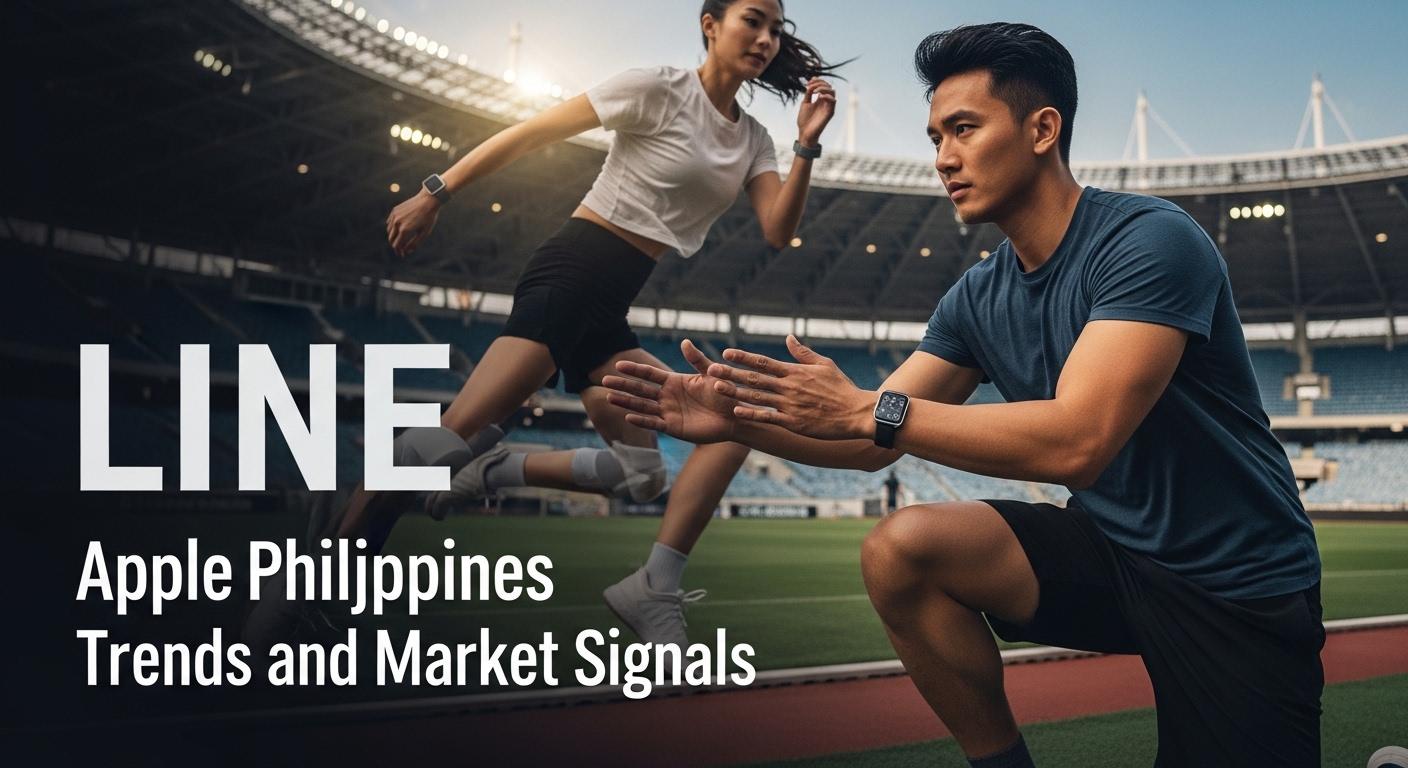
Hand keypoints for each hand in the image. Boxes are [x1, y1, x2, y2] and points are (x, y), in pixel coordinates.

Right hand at [386, 190, 440, 257]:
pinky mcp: (395, 210)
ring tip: (400, 240)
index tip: (402, 255)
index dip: (399, 251)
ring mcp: (395, 216)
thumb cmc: (429, 218)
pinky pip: (390, 222)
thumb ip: (415, 244)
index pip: (397, 245)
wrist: (428, 200)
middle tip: (401, 249)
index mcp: (405, 230)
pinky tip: (397, 230)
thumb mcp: (424, 233)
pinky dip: (392, 228)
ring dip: (393, 237)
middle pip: (391, 239)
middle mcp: (397, 223)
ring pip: (389, 231)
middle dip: (395, 245)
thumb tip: (407, 252)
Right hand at [602, 340, 741, 443]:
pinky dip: (642, 421)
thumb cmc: (725, 394)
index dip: (634, 369)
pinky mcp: (673, 427)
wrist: (734, 417)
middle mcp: (667, 396)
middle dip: (623, 385)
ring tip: (609, 397)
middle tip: (604, 380)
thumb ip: (697, 360)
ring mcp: (668, 412)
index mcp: (674, 381)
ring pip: (642, 406)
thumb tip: (685, 342)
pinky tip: (628, 416)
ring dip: (626, 402)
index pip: (649, 374)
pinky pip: (654, 423)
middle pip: (640, 390)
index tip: (619, 364)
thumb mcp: (711, 374)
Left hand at [708, 335, 872, 440]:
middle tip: (711, 368)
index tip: (726, 353)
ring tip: (716, 387)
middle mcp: (789, 387)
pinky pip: (768, 417)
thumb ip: (803, 353)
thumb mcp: (825, 365)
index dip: (744, 357)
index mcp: (796, 372)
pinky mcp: (794, 422)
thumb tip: (789, 337)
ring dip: (735, 391)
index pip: (764, 362)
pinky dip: (751, 413)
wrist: (857, 414)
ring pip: (757, 397)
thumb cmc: (842, 388)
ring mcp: (790, 405)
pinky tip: (736, 411)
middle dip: (731, 373)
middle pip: (755, 378)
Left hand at [796, 78, 836, 147]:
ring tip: (814, 91)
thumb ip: (809, 92)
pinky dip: (827, 96)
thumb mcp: (805, 102)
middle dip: (819, 83)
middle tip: (810, 87)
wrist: (804, 132)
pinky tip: (819, 97)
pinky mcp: (830, 112)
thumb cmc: (804, 120)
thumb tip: (812, 81)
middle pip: (828, 86)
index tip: (808, 83)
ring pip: (832, 91)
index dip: (817, 81)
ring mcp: (828, 107)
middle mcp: (825, 102)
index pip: (823, 85)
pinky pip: (833, 101)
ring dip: (823, 88)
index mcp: (820, 99)